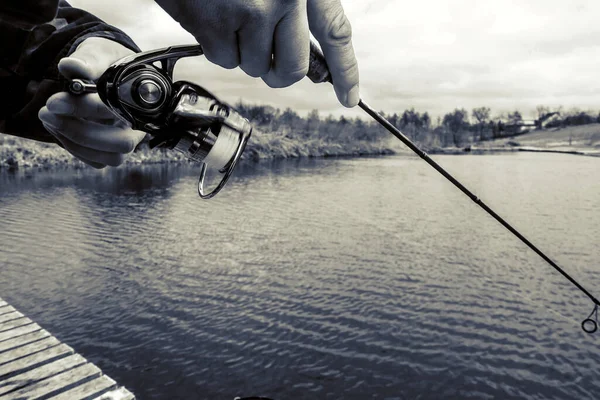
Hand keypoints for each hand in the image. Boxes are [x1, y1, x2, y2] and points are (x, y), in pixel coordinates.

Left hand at [38, 37, 146, 168]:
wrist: (108, 71)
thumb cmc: (108, 62)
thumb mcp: (100, 52)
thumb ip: (89, 59)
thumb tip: (69, 65)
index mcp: (143, 100)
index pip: (120, 110)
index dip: (86, 108)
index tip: (55, 101)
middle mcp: (140, 124)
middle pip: (122, 143)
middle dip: (81, 132)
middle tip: (47, 114)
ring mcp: (127, 140)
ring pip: (110, 157)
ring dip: (75, 142)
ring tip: (49, 117)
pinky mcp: (112, 151)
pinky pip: (97, 161)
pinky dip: (73, 148)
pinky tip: (58, 127)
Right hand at [154, 0, 359, 107]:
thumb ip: (297, 7)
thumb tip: (304, 56)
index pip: (336, 33)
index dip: (345, 71)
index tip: (349, 97)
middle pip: (293, 67)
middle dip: (279, 73)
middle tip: (268, 64)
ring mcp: (249, 10)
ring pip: (255, 66)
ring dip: (242, 52)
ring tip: (230, 17)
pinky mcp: (214, 23)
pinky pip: (224, 59)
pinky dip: (216, 46)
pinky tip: (212, 16)